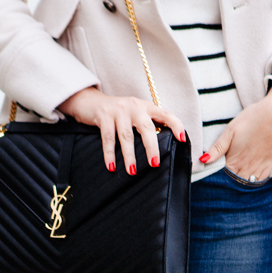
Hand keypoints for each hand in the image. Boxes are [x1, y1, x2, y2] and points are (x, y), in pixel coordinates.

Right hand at [58, 87, 185, 173]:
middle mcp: (134, 107)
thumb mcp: (133, 115)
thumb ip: (145, 126)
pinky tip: (112, 167)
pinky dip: (109, 154)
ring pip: (126, 136)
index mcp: (145, 107)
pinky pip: (108, 138)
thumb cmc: (116, 114)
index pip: (165, 114)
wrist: (89, 101)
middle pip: (146, 128)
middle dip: (151, 147)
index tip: (182, 139)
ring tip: (132, 171)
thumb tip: (158, 150)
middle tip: (154, 163)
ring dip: (129, 155)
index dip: (175, 125)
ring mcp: (118, 111)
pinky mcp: (103, 116)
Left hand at [200, 85, 271, 180]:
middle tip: (219, 186)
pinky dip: (251, 184)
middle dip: (226, 185)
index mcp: (234, 160)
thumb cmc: (253, 119)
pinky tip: (246, 181)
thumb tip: (203, 161)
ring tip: (231, 185)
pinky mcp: (268, 166)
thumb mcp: (231, 130)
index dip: (215, 179)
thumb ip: (217, 148)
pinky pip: (258, 181)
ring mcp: (258, 169)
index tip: (209, 180)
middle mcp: (246, 168)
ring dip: (238, 186)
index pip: (221, 177)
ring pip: (245, 185)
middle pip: (233, 184)